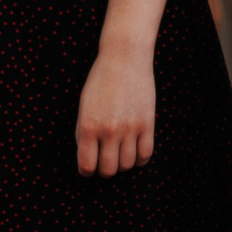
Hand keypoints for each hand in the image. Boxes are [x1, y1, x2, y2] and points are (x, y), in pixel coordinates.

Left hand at [75, 48, 155, 174]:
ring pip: (128, 164)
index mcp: (88, 125)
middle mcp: (109, 130)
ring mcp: (130, 129)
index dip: (86, 171)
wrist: (124, 60)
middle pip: (109, 169)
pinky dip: (140, 160)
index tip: (87, 169)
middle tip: (103, 164)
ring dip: (122, 165)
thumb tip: (87, 155)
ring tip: (118, 156)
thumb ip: (84, 131)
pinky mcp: (148, 124)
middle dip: (104, 170)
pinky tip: (134, 154)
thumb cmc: (99, 81)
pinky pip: (146, 154)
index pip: (87, 163)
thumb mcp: (84, 105)